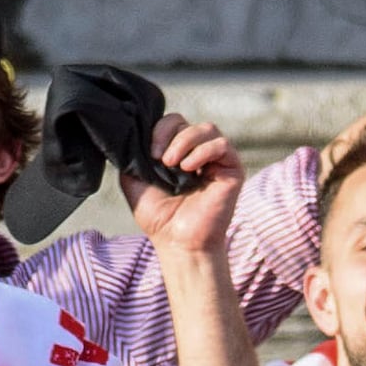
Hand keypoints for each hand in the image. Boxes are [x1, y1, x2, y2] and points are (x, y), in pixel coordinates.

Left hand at [126, 112, 243, 255]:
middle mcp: (199, 154)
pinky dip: (203, 151)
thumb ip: (133, 154)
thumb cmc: (158, 218)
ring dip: (186, 141)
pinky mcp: (232, 170)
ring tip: (174, 164)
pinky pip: (222, 145)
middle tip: (160, 159)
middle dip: (170, 135)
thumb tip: (133, 131)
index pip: (173, 123)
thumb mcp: (134, 180)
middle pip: (188, 123)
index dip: (160, 130)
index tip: (150, 153)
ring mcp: (217, 162)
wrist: (178, 242)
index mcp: (179, 153)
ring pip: (207, 129)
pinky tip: (189, 169)